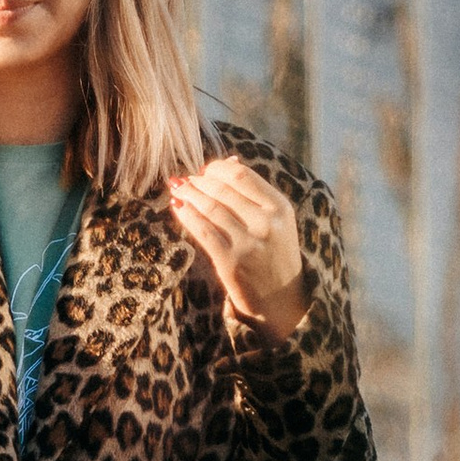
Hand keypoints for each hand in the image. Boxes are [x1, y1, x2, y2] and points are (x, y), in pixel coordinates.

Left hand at [168, 157, 308, 339]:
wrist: (281, 299)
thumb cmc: (274, 253)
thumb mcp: (276, 220)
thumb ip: (254, 192)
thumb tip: (227, 161)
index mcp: (280, 207)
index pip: (241, 175)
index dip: (216, 168)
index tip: (205, 171)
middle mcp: (267, 223)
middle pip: (222, 188)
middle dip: (199, 181)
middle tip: (186, 180)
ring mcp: (249, 243)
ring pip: (210, 207)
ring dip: (189, 194)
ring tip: (179, 189)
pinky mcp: (230, 261)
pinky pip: (203, 231)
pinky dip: (186, 215)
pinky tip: (177, 207)